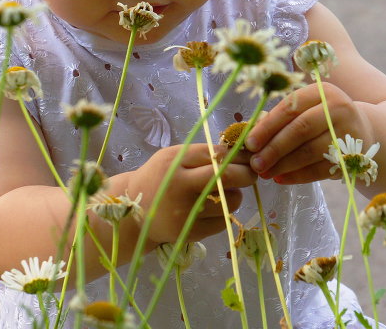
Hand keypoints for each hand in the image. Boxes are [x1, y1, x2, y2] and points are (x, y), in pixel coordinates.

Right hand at [127, 143, 256, 244]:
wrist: (134, 213)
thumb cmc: (159, 179)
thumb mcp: (172, 158)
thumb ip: (201, 155)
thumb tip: (241, 154)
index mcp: (174, 161)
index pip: (217, 154)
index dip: (238, 155)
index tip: (249, 157)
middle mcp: (180, 185)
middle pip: (228, 176)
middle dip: (247, 174)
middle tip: (251, 174)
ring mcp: (186, 211)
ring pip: (230, 200)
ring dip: (235, 195)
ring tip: (225, 193)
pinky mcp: (191, 231)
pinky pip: (223, 220)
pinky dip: (224, 213)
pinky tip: (213, 209)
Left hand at [244, 82, 373, 184]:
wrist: (365, 131)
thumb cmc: (323, 119)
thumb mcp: (308, 108)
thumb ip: (282, 118)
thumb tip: (251, 138)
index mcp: (322, 91)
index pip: (291, 107)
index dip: (268, 126)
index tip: (250, 143)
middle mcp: (338, 108)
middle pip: (301, 129)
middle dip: (274, 148)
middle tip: (255, 163)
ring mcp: (348, 133)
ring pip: (311, 151)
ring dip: (284, 165)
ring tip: (265, 173)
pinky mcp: (353, 156)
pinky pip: (321, 169)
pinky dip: (298, 176)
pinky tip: (282, 179)